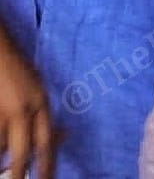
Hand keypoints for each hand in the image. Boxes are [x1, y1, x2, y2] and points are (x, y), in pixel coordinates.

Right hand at [0, 30, 53, 178]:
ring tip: (5, 170)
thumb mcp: (38, 88)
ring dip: (2, 159)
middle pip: (23, 152)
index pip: (47, 140)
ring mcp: (1, 111)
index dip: (48, 164)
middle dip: (22, 175)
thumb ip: (46, 113)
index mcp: (40, 102)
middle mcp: (22, 109)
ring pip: (1, 148)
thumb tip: (65, 136)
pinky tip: (0, 151)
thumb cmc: (16, 68)